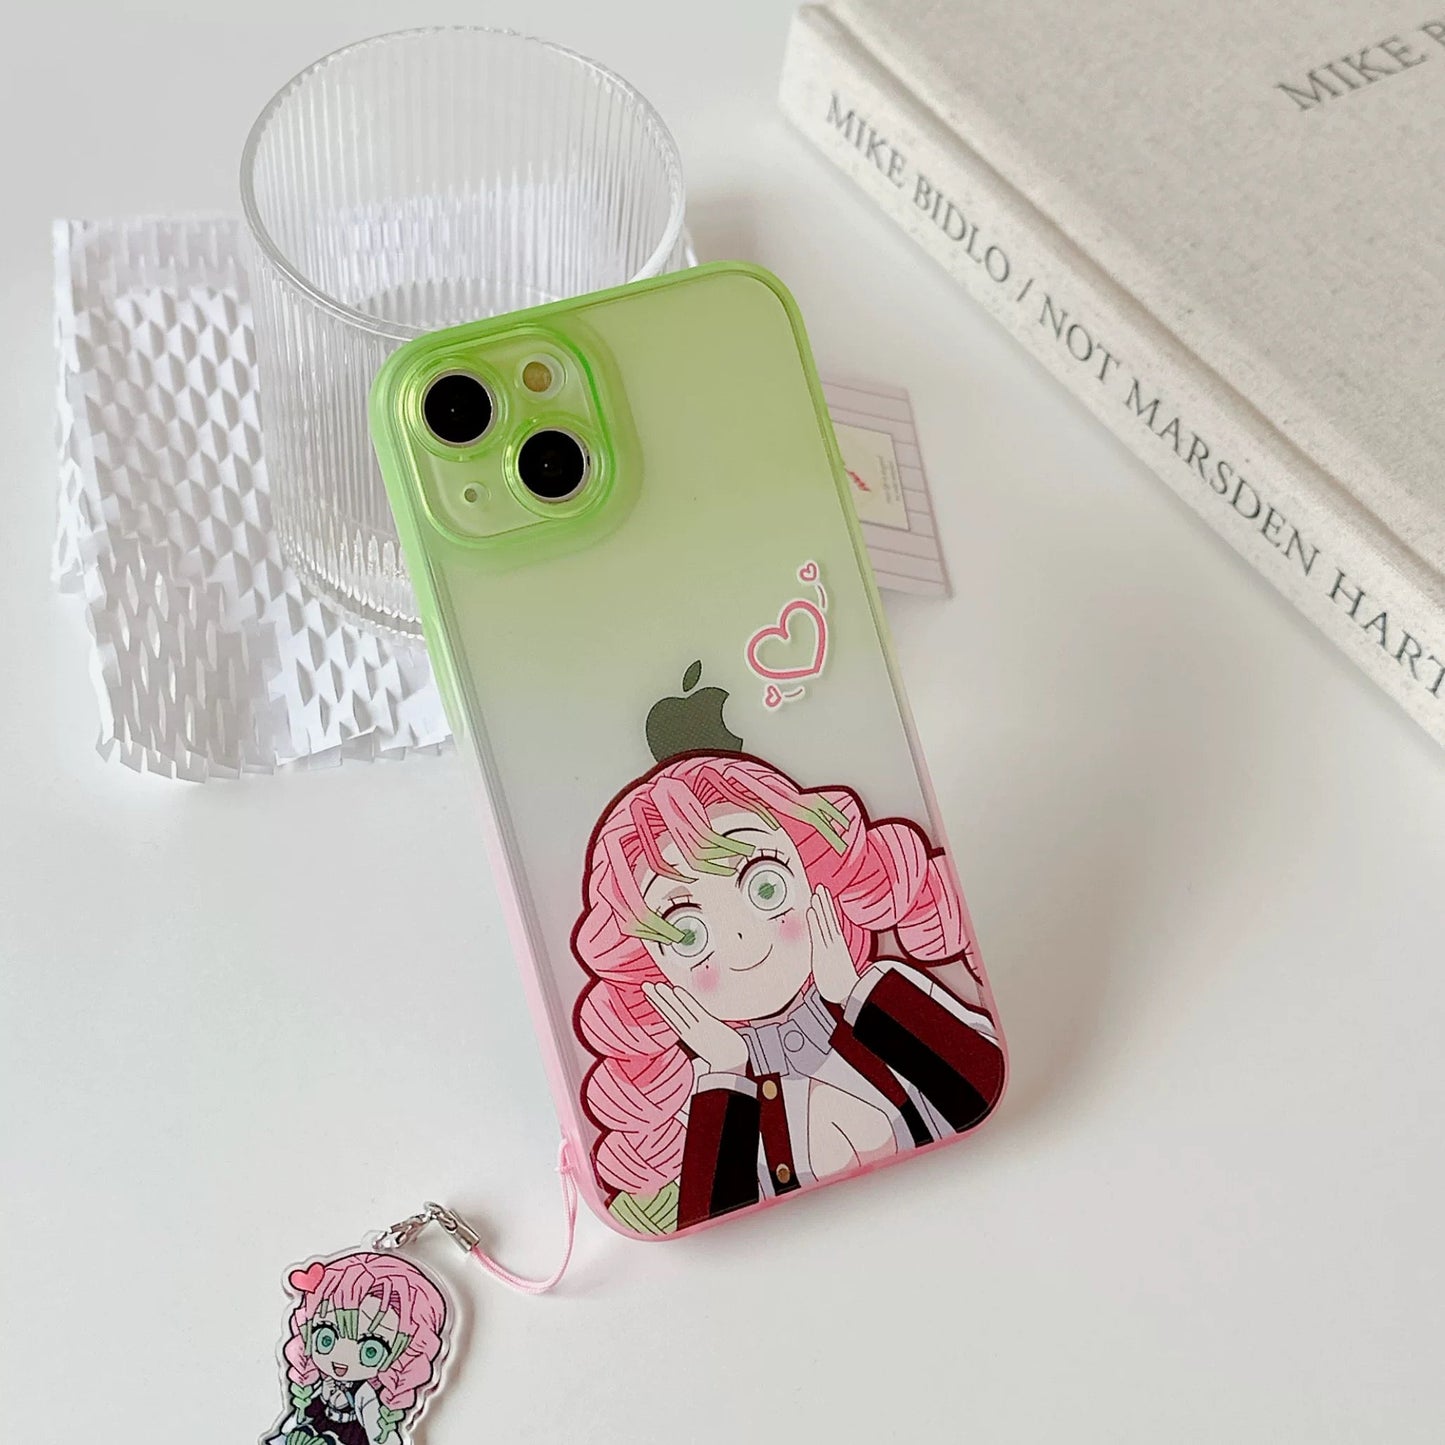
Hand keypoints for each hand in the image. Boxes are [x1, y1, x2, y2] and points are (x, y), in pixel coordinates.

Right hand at [643, 981, 749, 1074]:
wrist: (732, 1064)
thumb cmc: (724, 1053)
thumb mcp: (708, 1043)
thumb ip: (701, 1034)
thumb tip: (697, 1030)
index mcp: (689, 1036)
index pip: (670, 1017)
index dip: (659, 1005)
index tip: (649, 995)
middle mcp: (689, 1031)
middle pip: (670, 1011)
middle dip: (657, 998)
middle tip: (645, 986)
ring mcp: (698, 1027)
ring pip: (679, 1009)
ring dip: (667, 997)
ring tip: (656, 986)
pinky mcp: (708, 1025)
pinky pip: (693, 1010)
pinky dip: (684, 1000)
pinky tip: (675, 990)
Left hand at [807, 885, 857, 1005]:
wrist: (848, 996)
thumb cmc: (842, 986)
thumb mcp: (837, 970)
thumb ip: (834, 961)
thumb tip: (833, 958)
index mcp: (838, 946)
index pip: (832, 922)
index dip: (827, 908)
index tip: (823, 896)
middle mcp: (834, 943)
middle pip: (829, 918)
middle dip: (824, 902)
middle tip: (820, 886)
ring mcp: (829, 947)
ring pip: (824, 922)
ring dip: (820, 907)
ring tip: (816, 893)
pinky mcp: (823, 954)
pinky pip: (818, 934)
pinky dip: (815, 921)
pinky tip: (812, 910)